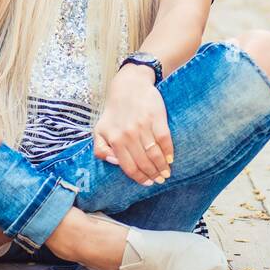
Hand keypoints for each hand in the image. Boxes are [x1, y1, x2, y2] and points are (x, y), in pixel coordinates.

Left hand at [93, 65, 172, 185]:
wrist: (129, 86)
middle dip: (153, 175)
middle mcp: (129, 134)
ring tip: (166, 173)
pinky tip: (170, 159)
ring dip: (162, 167)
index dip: (139, 178)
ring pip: (154, 154)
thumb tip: (114, 162)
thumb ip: (100, 149)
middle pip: (143, 162)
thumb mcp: (99, 130)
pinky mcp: (156, 117)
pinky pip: (164, 140)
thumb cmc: (114, 111)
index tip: (147, 183)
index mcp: (115, 139)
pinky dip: (168, 152)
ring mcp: (143, 126)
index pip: (129, 166)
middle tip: (159, 180)